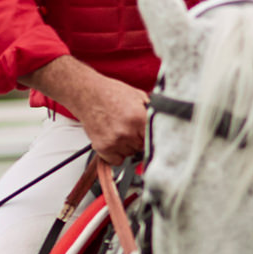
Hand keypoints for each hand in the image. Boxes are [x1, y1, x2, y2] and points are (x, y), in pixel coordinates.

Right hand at [22, 56, 148, 164]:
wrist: (87, 94)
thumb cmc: (111, 93)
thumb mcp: (139, 96)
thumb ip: (151, 111)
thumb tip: (165, 121)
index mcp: (139, 118)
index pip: (155, 138)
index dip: (156, 138)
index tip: (156, 138)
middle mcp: (126, 132)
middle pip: (144, 147)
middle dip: (141, 140)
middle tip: (135, 129)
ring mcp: (113, 141)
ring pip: (131, 153)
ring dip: (129, 146)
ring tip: (122, 131)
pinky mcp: (102, 148)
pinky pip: (117, 160)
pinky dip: (117, 153)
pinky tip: (115, 140)